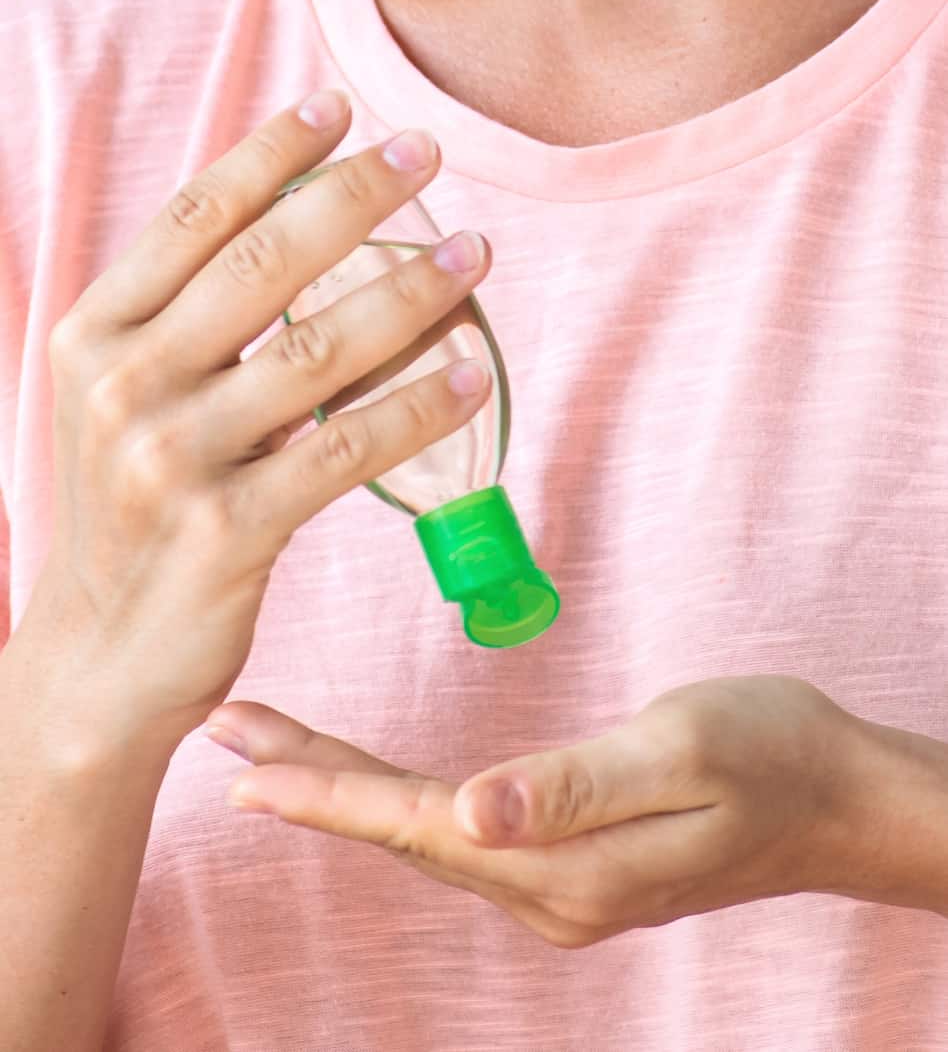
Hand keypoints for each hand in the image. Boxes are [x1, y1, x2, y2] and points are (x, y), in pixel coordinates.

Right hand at [20, 90, 491, 745]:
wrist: (97, 655)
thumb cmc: (130, 511)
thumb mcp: (124, 400)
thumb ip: (185, 320)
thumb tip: (296, 228)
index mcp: (95, 334)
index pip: (193, 216)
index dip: (271, 153)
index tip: (338, 107)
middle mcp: (124, 384)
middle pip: (261, 261)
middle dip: (354, 195)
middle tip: (427, 152)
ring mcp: (172, 459)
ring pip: (318, 350)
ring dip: (410, 292)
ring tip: (474, 254)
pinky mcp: (229, 531)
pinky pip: (348, 449)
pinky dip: (420, 406)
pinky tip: (472, 376)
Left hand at [206, 675, 918, 947]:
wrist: (837, 799)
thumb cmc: (773, 753)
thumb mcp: (685, 749)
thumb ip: (575, 785)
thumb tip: (469, 812)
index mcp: (571, 869)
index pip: (422, 827)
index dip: (332, 793)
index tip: (248, 768)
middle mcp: (551, 892)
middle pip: (406, 833)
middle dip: (312, 783)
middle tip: (227, 736)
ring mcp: (559, 885)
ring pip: (425, 833)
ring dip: (345, 789)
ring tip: (271, 750)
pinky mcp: (568, 860)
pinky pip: (458, 830)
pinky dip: (397, 799)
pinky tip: (367, 779)